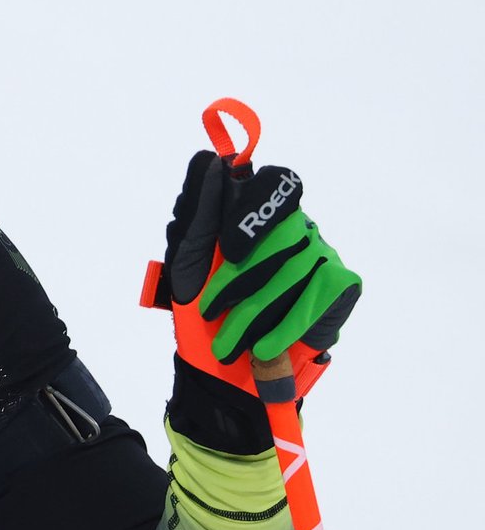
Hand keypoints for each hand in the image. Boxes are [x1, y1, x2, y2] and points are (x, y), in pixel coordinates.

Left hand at [162, 151, 361, 392]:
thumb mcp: (187, 259)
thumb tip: (209, 159)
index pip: (277, 184)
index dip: (258, 209)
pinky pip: (315, 299)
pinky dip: (283, 329)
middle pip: (283, 233)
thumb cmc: (199, 309)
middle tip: (209, 312)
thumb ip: (198, 209)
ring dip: (252, 314)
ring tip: (227, 344)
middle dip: (237, 282)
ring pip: (294, 271)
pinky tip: (262, 349)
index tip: (230, 247)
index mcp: (258, 213)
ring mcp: (322, 252)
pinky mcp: (342, 284)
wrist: (221, 370)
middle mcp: (296, 226)